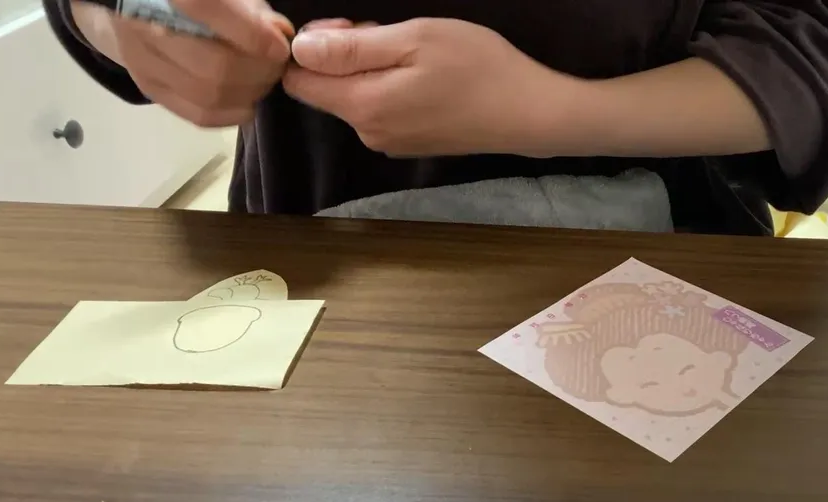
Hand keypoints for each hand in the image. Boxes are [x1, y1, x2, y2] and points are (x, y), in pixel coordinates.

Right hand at [70, 0, 293, 126]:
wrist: (128, 4)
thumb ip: (249, 7)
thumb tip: (279, 33)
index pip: (204, 9)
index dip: (250, 33)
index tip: (280, 47)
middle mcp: (144, 24)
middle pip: (214, 65)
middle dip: (259, 71)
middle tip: (277, 66)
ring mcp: (143, 61)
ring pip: (208, 95)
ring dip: (250, 93)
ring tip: (264, 80)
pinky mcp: (149, 87)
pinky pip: (199, 114)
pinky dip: (233, 112)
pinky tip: (248, 100)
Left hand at [282, 18, 572, 156]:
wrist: (530, 114)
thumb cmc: (478, 68)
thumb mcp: (414, 40)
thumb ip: (351, 47)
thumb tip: (300, 48)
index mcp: (363, 106)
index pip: (298, 80)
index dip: (313, 47)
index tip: (352, 28)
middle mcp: (368, 133)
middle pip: (326, 90)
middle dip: (344, 57)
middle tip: (389, 35)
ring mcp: (390, 143)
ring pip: (354, 98)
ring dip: (370, 71)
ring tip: (415, 56)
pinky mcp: (410, 145)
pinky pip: (380, 111)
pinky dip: (390, 89)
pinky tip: (426, 78)